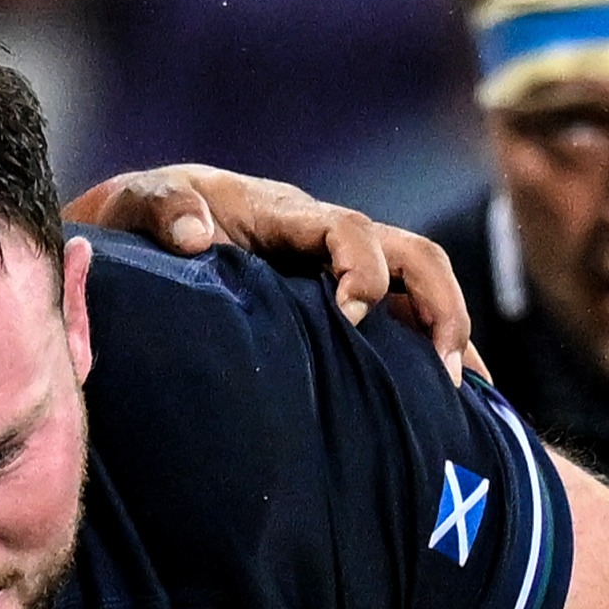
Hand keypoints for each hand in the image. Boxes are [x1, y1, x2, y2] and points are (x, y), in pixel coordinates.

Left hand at [66, 165, 481, 379]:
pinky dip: (432, 353)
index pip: (348, 229)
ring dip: (451, 333)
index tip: (351, 314)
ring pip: (421, 287)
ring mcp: (339, 269)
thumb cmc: (148, 214)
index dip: (362, 267)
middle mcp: (326, 238)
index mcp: (286, 214)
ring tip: (466, 396)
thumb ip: (164, 210)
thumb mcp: (142, 201)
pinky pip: (401, 319)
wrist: (149, 226)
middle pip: (411, 255)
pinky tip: (454, 406)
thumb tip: (195, 236)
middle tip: (443, 368)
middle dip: (438, 305)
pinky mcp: (339, 302)